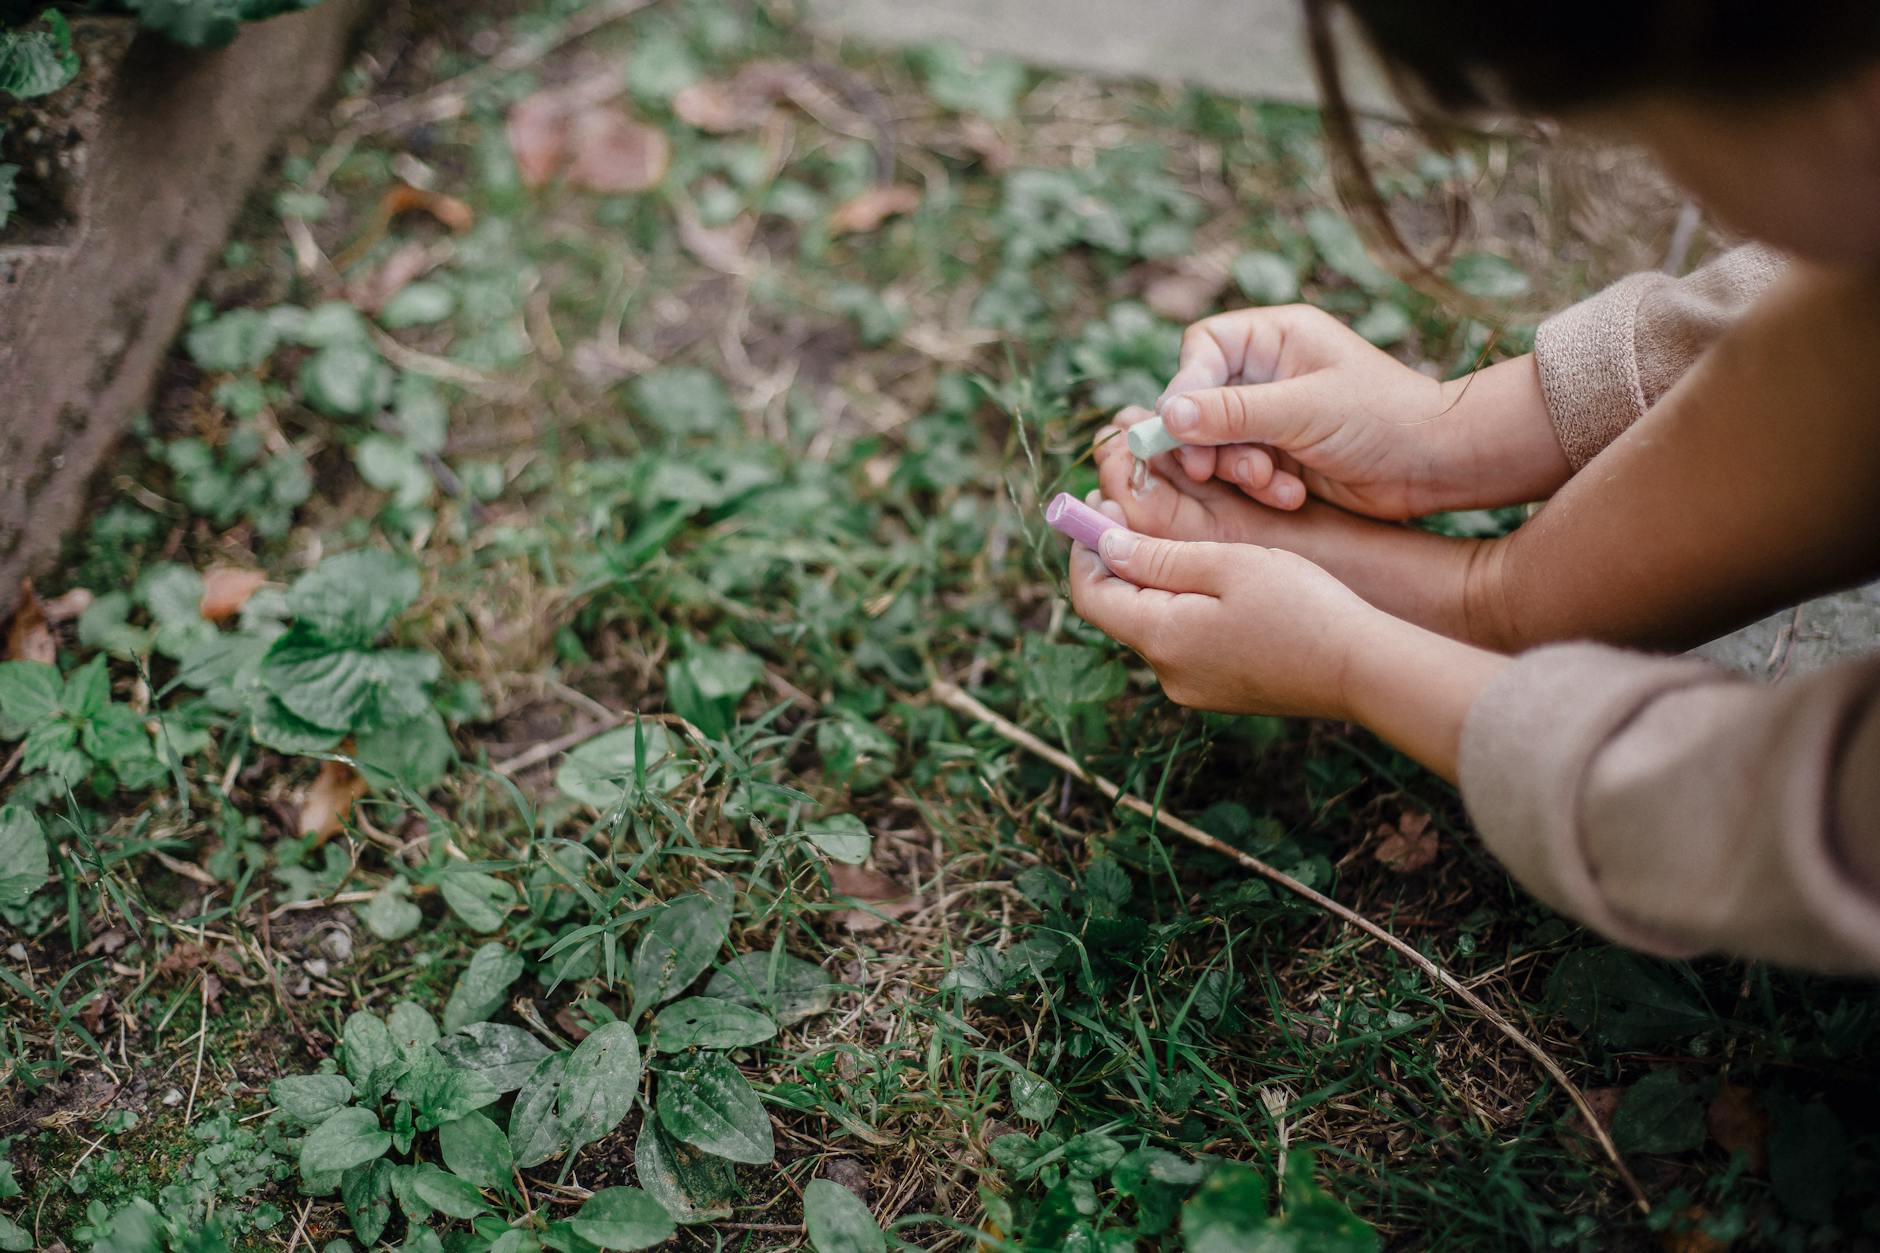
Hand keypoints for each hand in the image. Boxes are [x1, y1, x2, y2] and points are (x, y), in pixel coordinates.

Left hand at [1066, 528, 1510, 779]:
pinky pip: (1187, 642)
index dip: (1085, 549)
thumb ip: (1159, 555)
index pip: (1091, 595)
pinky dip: (1186, 606)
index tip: (1095, 508)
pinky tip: (1218, 578)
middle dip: (1120, 561)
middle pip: (1121, 610)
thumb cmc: (1302, 606)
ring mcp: (1197, 688)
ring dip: (1156, 582)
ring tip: (1181, 536)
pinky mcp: (1224, 691)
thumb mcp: (1227, 563)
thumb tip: (1106, 543)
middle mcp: (1168, 674)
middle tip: (1135, 510)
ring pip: (1156, 625)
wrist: (1364, 668)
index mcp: (1161, 638)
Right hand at [1148, 305, 1569, 519]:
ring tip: (1269, 483)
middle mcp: (1268, 371)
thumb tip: (1166, 415)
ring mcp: (1272, 415)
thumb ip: (1233, 413)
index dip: (1184, 387)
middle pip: (1200, 401)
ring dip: (1236, 469)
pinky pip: (1243, 472)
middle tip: (1211, 472)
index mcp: (1275, 337)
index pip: (1203, 349)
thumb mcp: (1304, 410)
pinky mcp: (1281, 455)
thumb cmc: (1383, 419)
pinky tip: (1291, 496)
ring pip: (1217, 443)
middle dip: (1209, 441)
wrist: (1438, 465)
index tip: (1177, 428)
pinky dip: (1260, 487)